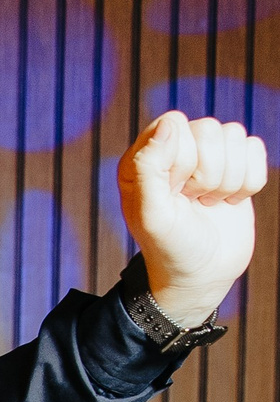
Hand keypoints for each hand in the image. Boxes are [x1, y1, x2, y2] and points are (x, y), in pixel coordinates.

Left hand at [118, 111, 265, 325]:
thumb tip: (169, 124)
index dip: (182, 159)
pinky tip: (229, 202)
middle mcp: (175, 150)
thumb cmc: (171, 249)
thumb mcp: (152, 216)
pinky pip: (256, 149)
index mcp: (144, 157)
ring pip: (235, 135)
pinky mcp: (237, 166)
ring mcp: (208, 156)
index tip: (175, 192)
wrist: (202, 277)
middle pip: (209, 128)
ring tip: (208, 204)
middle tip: (193, 202)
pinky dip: (248, 182)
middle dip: (207, 173)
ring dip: (228, 179)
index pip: (175, 124)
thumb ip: (149, 167)